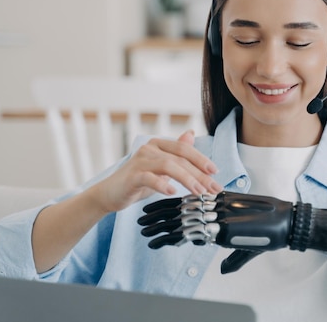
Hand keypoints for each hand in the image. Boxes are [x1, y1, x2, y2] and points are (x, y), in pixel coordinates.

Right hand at [91, 130, 222, 212]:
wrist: (110, 193)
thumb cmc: (138, 181)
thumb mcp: (161, 167)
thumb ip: (176, 152)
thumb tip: (192, 134)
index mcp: (159, 144)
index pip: (185, 149)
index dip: (202, 160)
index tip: (216, 173)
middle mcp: (149, 148)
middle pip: (180, 158)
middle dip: (200, 174)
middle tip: (213, 188)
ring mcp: (140, 161)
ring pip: (168, 166)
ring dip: (187, 179)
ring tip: (199, 192)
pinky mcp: (132, 176)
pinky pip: (149, 178)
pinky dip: (162, 184)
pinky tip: (173, 192)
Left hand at [137, 191, 296, 272]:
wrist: (288, 223)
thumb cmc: (272, 231)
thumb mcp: (248, 244)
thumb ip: (232, 256)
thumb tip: (222, 270)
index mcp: (220, 204)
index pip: (188, 203)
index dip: (168, 208)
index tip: (153, 212)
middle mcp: (216, 208)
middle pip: (179, 209)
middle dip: (157, 216)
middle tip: (140, 221)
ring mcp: (219, 216)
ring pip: (182, 220)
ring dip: (160, 227)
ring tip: (143, 231)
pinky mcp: (223, 227)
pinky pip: (195, 231)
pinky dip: (175, 237)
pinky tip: (161, 240)